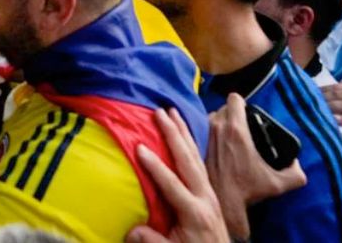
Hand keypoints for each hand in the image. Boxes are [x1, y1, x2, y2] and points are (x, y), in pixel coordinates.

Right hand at [127, 108, 227, 242]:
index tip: (139, 147)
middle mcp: (204, 196)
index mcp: (195, 212)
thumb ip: (153, 241)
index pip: (172, 184)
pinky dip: (190, 143)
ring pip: (195, 156)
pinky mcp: (209, 190)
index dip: (155, 166)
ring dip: (183, 132)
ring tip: (172, 112)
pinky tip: (183, 132)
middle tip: (160, 112)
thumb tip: (132, 230)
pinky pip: (199, 161)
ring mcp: (208, 191)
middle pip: (188, 160)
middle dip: (174, 134)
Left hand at [206, 94, 306, 238]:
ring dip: (218, 123)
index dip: (242, 102)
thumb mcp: (279, 183)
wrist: (221, 203)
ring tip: (227, 136)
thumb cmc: (247, 191)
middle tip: (240, 126)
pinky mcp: (196, 145)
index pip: (234, 98)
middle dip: (231, 114)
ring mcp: (204, 135)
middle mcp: (217, 128)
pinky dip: (208, 134)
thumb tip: (296, 163)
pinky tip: (215, 145)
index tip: (247, 112)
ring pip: (211, 118)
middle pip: (223, 107)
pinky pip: (200, 130)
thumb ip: (296, 173)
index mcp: (236, 129)